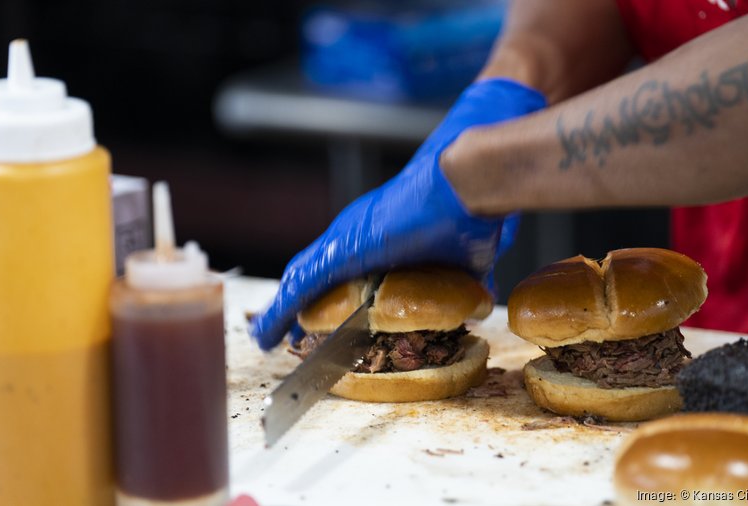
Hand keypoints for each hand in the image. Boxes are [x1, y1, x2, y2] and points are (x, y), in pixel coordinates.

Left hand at [251, 79, 545, 349]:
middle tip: (288, 332)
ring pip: (302, 280)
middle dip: (300, 304)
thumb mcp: (468, 260)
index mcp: (384, 237)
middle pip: (316, 274)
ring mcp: (346, 239)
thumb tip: (479, 300)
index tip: (323, 321)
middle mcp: (358, 234)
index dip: (331, 296)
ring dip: (285, 310)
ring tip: (268, 336)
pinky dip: (282, 312)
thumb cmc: (472, 211)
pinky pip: (302, 286)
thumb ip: (465, 280)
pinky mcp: (341, 250)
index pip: (346, 271)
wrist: (470, 185)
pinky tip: (268, 333)